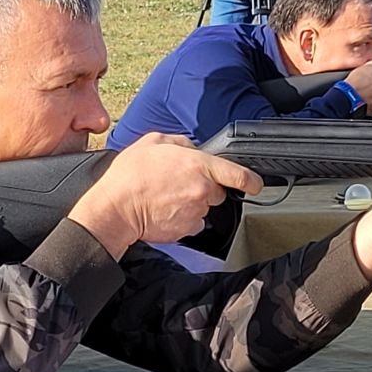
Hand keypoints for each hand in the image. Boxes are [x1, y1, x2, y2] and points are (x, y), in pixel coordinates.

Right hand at [69, 132, 263, 255]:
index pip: (238, 174)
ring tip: (167, 196)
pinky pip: (192, 223)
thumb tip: (192, 148)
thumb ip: (181, 142)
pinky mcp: (187, 230)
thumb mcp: (153, 142)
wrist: (115, 209)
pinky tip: (165, 210)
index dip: (251, 180)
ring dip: (192, 203)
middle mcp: (202, 190)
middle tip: (179, 183)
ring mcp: (196, 212)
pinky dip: (183, 218)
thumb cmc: (130, 176)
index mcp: (198, 165)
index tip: (255, 184)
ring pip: (204, 207)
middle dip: (205, 188)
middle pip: (218, 191)